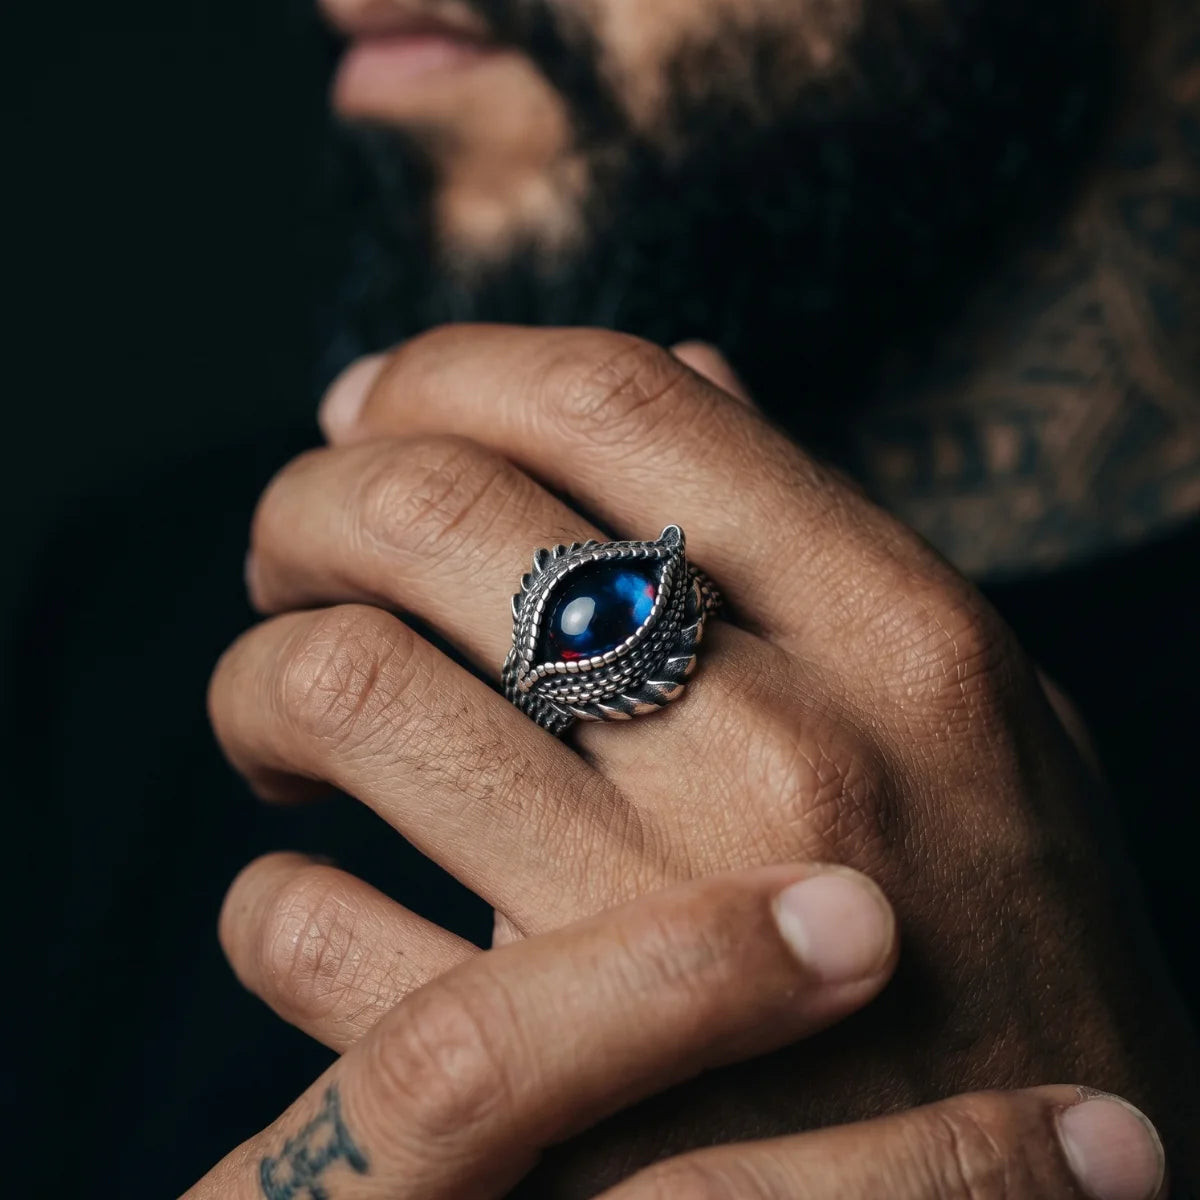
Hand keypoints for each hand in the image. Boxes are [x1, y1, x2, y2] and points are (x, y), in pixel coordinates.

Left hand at [211, 326, 1199, 1185]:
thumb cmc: (1004, 944)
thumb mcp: (977, 714)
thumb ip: (835, 534)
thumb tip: (695, 364)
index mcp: (902, 635)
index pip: (615, 402)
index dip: (451, 371)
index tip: (371, 406)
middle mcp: (790, 752)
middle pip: (442, 508)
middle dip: (315, 502)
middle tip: (292, 552)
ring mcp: (661, 930)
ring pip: (343, 686)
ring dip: (263, 674)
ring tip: (278, 713)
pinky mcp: (555, 1102)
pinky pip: (307, 928)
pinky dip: (271, 890)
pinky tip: (311, 884)